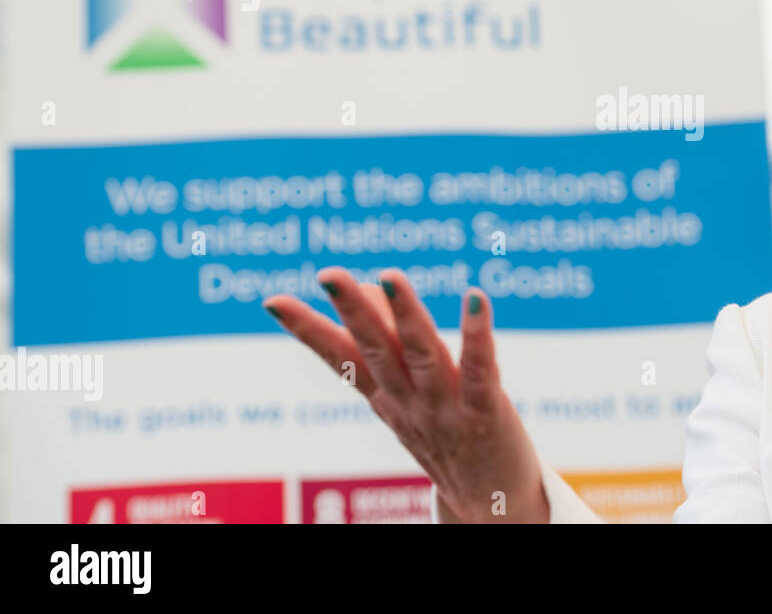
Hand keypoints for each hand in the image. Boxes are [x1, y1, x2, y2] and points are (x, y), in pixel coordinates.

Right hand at [265, 268, 549, 522]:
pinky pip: (480, 370)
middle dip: (351, 310)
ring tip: (389, 276)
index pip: (342, 358)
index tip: (272, 301)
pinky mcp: (486, 413)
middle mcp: (408, 401)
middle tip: (328, 274)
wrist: (490, 505)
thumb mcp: (410, 394)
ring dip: (405, 314)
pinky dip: (476, 336)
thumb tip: (371, 287)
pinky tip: (476, 299)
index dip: (308, 331)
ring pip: (421, 354)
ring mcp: (445, 409)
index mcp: (386, 396)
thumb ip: (391, 343)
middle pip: (375, 350)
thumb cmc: (451, 439)